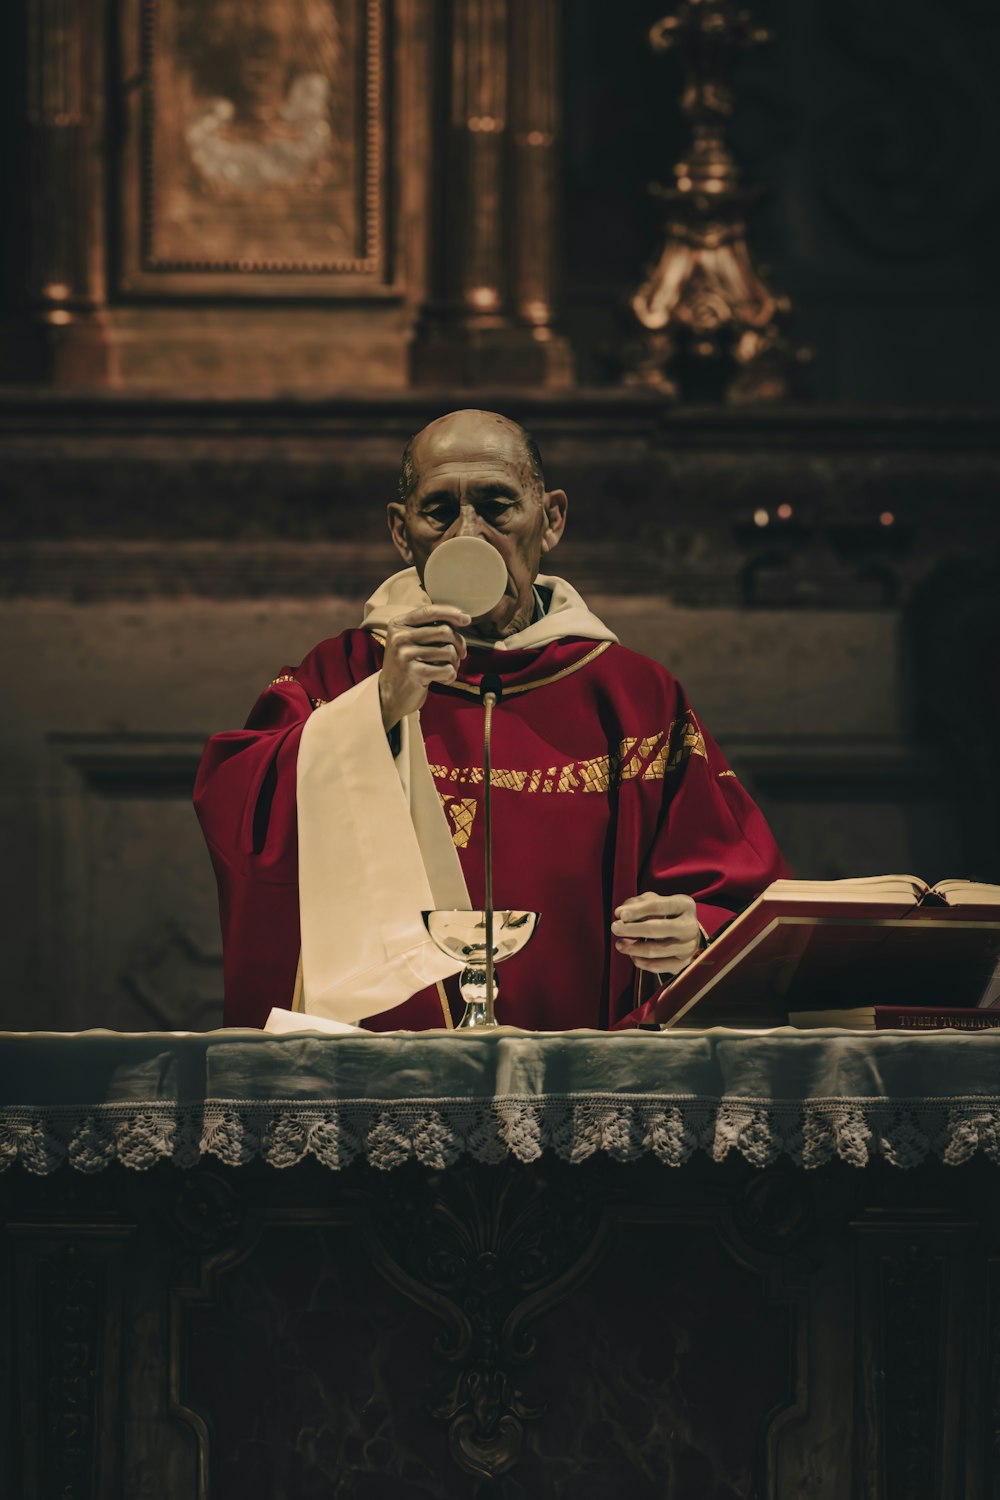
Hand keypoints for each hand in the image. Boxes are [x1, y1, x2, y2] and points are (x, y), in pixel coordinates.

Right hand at [378, 604, 470, 731]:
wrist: (390, 693)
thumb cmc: (408, 663)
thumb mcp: (411, 639)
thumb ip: (430, 627)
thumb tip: (462, 618)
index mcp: (398, 624)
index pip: (430, 611)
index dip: (451, 613)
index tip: (466, 619)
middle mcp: (400, 637)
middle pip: (444, 631)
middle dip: (458, 643)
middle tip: (460, 654)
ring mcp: (405, 655)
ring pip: (449, 651)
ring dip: (455, 662)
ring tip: (448, 667)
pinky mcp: (415, 673)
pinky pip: (447, 669)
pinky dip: (451, 676)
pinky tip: (443, 679)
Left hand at [612, 891, 701, 974]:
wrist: (686, 934)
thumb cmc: (665, 913)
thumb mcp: (654, 901)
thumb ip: (636, 903)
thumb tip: (620, 913)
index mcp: (685, 905)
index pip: (658, 906)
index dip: (637, 910)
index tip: (619, 915)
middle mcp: (690, 926)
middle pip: (656, 928)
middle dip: (632, 929)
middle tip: (615, 928)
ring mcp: (688, 947)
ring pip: (655, 950)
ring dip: (632, 948)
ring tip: (620, 944)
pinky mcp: (683, 963)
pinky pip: (657, 966)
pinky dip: (641, 962)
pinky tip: (632, 955)